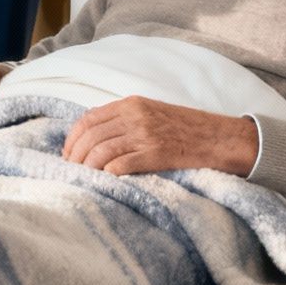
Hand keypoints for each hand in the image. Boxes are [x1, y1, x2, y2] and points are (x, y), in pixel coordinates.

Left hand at [61, 96, 258, 176]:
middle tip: (72, 171)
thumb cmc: (184, 127)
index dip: (73, 138)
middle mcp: (135, 116)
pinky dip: (107, 174)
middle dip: (75, 156)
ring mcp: (145, 135)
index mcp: (131, 103)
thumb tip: (93, 133)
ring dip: (88, 168)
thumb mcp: (151, 111)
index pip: (89, 119)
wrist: (217, 137)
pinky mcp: (156, 154)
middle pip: (91, 136)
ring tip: (84, 179)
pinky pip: (121, 165)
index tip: (67, 154)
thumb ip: (124, 117)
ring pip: (101, 152)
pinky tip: (105, 181)